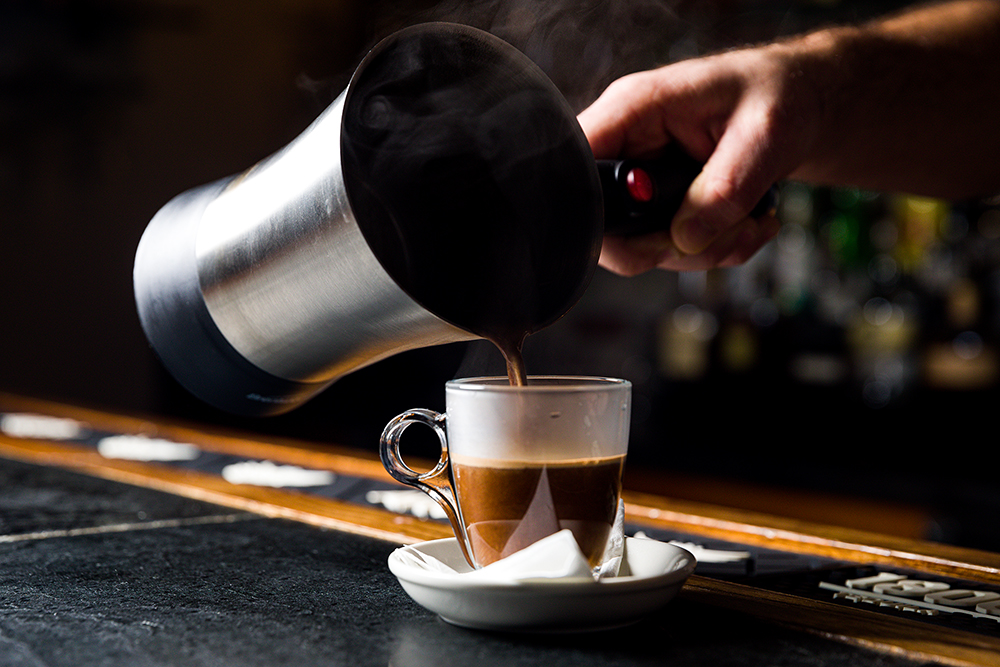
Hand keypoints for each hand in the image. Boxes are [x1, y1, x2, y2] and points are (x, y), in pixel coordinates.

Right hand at [579, 43, 811, 274]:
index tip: (652, 232)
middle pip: (606, 224)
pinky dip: (713, 249)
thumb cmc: (783, 95)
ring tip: (750, 222)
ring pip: (641, 247)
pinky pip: (669, 248)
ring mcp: (643, 178)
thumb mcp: (765, 135)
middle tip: (720, 233)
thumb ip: (725, 188)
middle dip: (665, 244)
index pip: (578, 165)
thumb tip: (686, 238)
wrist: (806, 103)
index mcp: (634, 109)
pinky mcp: (662, 204)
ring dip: (702, 250)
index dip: (596, 211)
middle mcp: (629, 145)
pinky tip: (747, 224)